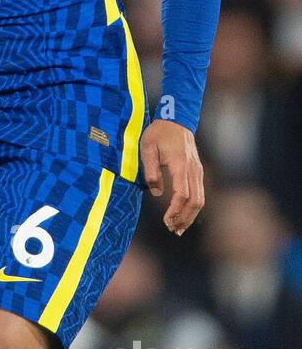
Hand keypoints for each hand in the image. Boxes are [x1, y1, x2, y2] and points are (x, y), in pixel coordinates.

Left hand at [139, 119, 204, 234]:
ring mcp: (197, 170)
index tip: (166, 221)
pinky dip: (193, 207)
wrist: (175, 119)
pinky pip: (199, 193)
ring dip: (190, 215)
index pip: (182, 194)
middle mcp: (193, 170)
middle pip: (195, 201)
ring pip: (200, 199)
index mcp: (180, 165)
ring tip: (178, 228)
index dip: (175, 210)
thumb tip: (157, 192)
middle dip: (185, 218)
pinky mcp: (197, 171)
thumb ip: (151, 171)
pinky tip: (184, 215)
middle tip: (172, 230)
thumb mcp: (147, 149)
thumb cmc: (158, 133)